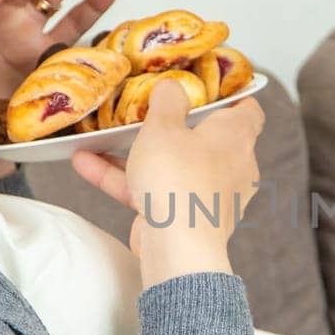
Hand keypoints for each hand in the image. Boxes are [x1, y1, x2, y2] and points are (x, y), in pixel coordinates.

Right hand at [71, 81, 265, 286]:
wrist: (177, 248)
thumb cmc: (179, 181)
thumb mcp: (164, 126)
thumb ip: (167, 100)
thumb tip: (172, 87)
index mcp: (237, 137)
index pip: (248, 109)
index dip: (230, 95)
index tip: (206, 87)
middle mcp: (232, 166)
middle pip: (206, 137)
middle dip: (174, 126)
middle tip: (149, 111)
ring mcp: (210, 195)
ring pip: (174, 165)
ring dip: (138, 153)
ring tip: (103, 136)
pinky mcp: (187, 218)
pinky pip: (156, 191)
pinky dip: (125, 179)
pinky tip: (85, 164)